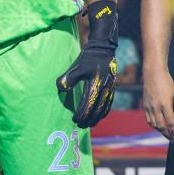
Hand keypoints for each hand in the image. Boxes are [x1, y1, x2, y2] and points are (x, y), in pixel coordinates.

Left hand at [57, 0, 117, 127]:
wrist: (103, 48)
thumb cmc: (88, 58)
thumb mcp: (76, 67)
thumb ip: (68, 78)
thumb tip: (61, 89)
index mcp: (95, 85)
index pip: (88, 105)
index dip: (81, 114)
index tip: (74, 120)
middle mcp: (104, 89)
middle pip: (97, 109)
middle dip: (89, 119)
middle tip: (81, 126)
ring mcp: (110, 88)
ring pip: (105, 108)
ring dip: (97, 117)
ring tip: (91, 124)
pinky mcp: (112, 86)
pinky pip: (109, 103)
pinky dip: (105, 111)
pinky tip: (101, 114)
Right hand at [142, 71, 173, 141]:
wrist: (154, 74)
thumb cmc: (168, 84)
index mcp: (165, 105)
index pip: (171, 123)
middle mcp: (155, 107)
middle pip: (161, 126)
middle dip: (168, 135)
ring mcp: (148, 107)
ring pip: (154, 125)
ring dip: (161, 131)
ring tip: (168, 135)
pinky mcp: (145, 106)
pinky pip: (149, 120)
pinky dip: (154, 126)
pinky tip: (160, 127)